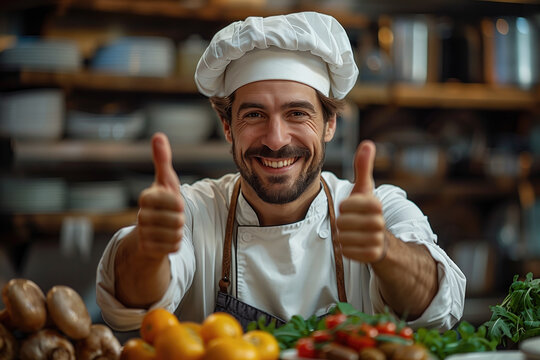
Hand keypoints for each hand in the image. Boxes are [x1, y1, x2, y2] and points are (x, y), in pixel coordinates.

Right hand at [136, 133, 183, 259]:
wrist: (150, 229)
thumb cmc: (162, 200)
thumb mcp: (165, 180)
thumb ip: (162, 159)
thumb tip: (158, 135)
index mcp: (146, 197)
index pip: (174, 201)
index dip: (179, 203)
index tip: (175, 202)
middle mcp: (141, 215)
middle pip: (177, 220)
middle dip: (180, 219)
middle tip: (173, 217)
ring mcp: (143, 233)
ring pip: (176, 234)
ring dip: (178, 231)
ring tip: (170, 226)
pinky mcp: (148, 248)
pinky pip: (173, 247)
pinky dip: (175, 243)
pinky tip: (167, 238)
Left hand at [337, 140, 386, 262]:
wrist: (382, 241)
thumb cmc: (367, 211)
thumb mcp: (364, 189)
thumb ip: (363, 167)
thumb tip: (367, 143)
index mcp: (376, 204)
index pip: (345, 205)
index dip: (343, 208)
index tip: (350, 208)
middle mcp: (379, 222)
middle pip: (342, 223)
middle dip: (342, 223)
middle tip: (351, 223)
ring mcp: (377, 240)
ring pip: (344, 238)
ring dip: (343, 236)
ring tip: (353, 233)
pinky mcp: (373, 256)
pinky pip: (347, 252)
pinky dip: (346, 249)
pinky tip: (354, 244)